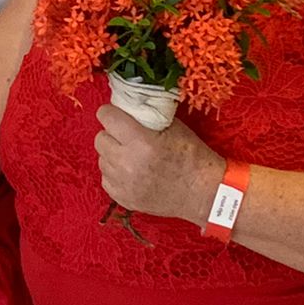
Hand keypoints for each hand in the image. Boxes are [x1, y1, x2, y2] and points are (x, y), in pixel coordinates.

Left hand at [93, 104, 224, 225]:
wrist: (203, 193)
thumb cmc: (193, 157)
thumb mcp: (174, 127)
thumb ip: (148, 115)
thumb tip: (128, 106)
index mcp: (141, 141)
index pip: (107, 117)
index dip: (109, 112)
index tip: (114, 113)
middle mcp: (128, 163)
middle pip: (100, 139)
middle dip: (111, 134)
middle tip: (125, 136)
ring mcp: (124, 184)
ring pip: (101, 159)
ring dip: (112, 154)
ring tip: (130, 155)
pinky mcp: (124, 199)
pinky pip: (106, 179)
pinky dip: (114, 174)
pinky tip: (131, 172)